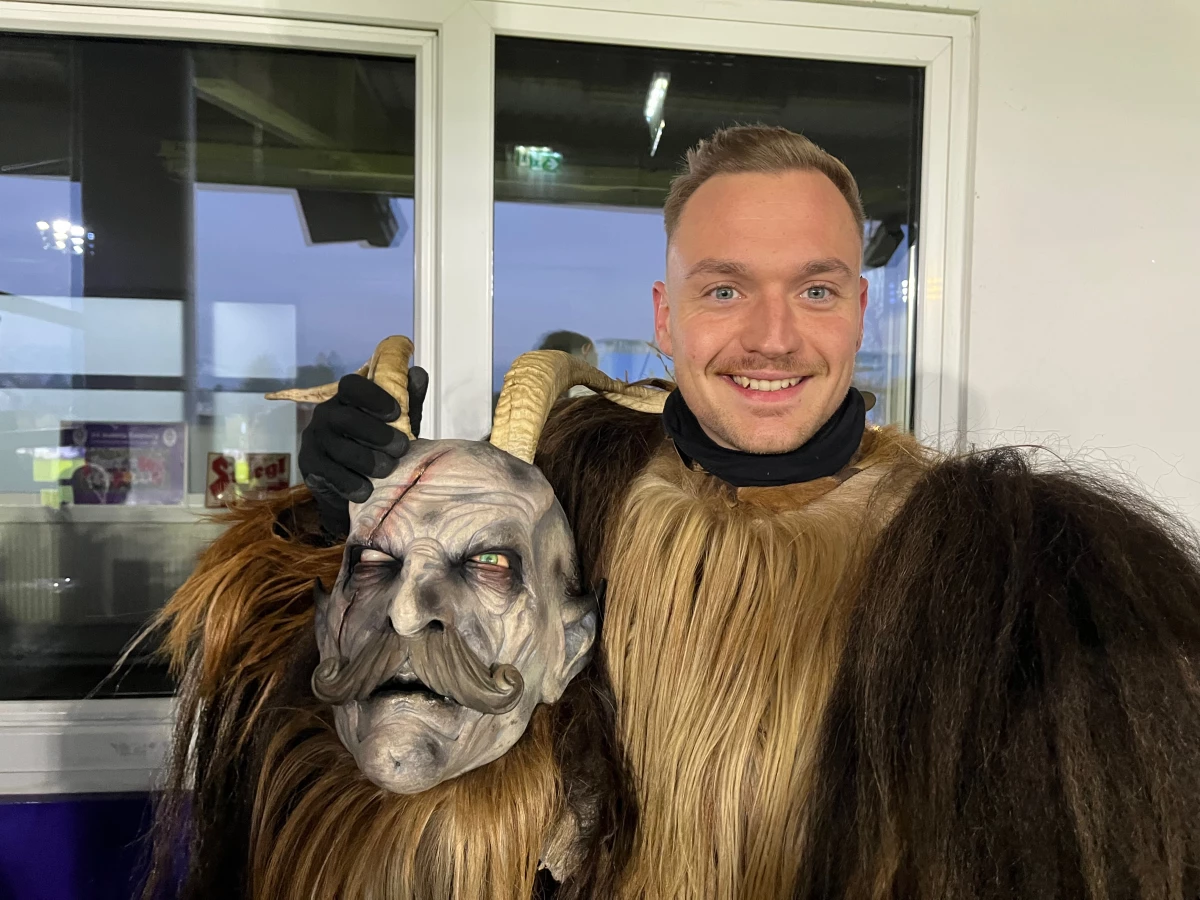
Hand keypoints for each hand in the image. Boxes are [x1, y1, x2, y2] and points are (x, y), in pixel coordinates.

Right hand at [298, 367, 428, 537]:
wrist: (351, 486)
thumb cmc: (377, 447)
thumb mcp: (396, 424)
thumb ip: (408, 400)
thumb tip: (418, 374)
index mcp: (346, 398)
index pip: (352, 385)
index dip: (374, 397)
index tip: (396, 413)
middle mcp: (325, 414)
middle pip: (347, 419)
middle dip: (379, 435)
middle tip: (401, 448)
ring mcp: (314, 439)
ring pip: (340, 449)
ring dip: (370, 461)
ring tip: (388, 469)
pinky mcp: (309, 465)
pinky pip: (331, 474)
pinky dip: (353, 484)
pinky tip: (367, 490)